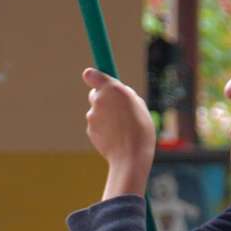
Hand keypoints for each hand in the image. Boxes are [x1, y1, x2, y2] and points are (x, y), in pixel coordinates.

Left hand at [82, 68, 155, 193]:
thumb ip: (124, 95)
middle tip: (118, 109)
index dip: (93, 77)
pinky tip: (115, 137)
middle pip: (95, 94)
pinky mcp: (89, 130)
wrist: (130, 156)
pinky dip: (103, 129)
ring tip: (122, 127)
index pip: (91, 75)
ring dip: (106, 116)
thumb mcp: (138, 105)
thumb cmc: (140, 129)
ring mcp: (92, 115)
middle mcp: (99, 99)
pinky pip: (96, 126)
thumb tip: (117, 94)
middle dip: (103, 99)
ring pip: (97, 112)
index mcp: (112, 88)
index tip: (93, 78)